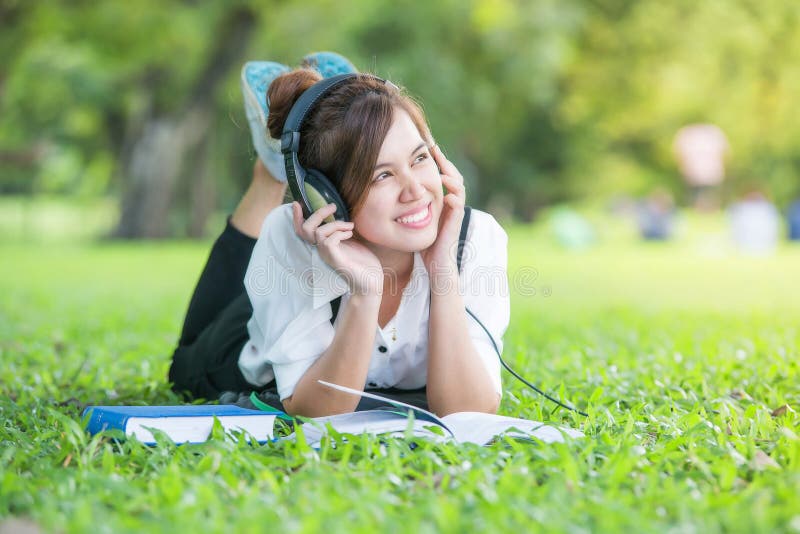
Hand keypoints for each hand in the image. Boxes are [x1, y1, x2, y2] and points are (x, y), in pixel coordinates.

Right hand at [292, 201, 382, 295]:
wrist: (371, 280)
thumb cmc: (363, 261)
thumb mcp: (350, 240)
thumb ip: (341, 229)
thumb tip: (340, 213)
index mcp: (323, 244)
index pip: (302, 232)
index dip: (296, 218)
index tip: (296, 203)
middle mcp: (321, 250)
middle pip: (305, 229)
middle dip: (318, 213)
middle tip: (333, 206)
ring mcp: (326, 255)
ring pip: (318, 232)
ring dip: (335, 224)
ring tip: (349, 226)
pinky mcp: (334, 259)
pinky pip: (330, 240)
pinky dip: (340, 233)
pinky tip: (350, 234)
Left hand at [420, 145, 465, 276]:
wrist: (436, 264)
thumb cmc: (424, 244)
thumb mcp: (414, 219)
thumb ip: (409, 206)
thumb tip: (392, 192)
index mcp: (442, 200)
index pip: (444, 175)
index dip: (438, 161)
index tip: (428, 147)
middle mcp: (451, 204)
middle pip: (454, 176)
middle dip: (446, 162)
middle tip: (436, 150)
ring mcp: (455, 213)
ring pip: (459, 189)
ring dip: (452, 178)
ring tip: (442, 172)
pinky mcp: (455, 224)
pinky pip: (458, 207)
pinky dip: (454, 199)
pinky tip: (447, 195)